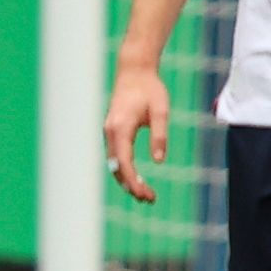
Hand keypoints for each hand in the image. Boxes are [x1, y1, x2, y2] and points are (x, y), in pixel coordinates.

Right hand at [103, 64, 170, 204]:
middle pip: (116, 168)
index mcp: (121, 128)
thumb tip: (159, 162)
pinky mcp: (112, 130)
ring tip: (145, 193)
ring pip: (114, 163)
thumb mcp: (161, 111)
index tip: (147, 195)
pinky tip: (136, 177)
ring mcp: (109, 131)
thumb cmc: (150, 88)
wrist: (134, 70)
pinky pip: (115, 156)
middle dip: (131, 186)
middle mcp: (111, 132)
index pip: (125, 164)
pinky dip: (124, 169)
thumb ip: (159, 136)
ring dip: (127, 180)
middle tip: (149, 199)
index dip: (134, 183)